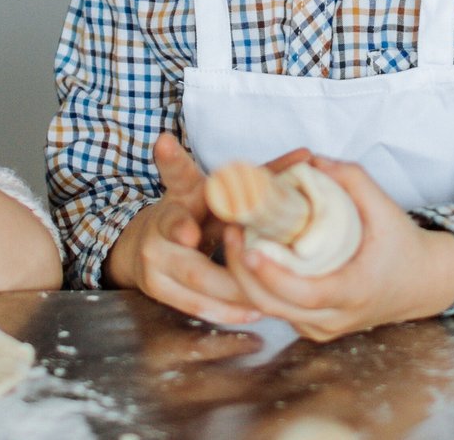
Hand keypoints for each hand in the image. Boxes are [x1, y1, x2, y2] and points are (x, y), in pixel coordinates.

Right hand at [106, 134, 261, 324]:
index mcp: (181, 191)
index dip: (170, 157)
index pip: (175, 171)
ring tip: (269, 296)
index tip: (165, 141)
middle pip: (183, 231)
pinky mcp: (154, 286)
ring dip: (234, 289)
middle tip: (245, 252)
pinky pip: (193, 304)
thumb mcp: (219, 191)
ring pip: (196, 277)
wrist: (147, 246)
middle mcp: (162, 219)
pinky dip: (225, 311)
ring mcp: (153, 255)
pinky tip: (252, 312)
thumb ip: (260, 176)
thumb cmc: (197, 213)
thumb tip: (307, 155)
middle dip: (218, 247)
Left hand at [223, 157, 453, 341]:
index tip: (250, 247)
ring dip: (245, 277)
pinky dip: (258, 285)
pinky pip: (277, 309)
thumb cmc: (403, 246)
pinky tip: (250, 254)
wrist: (423, 283)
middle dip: (242, 270)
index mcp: (354, 293)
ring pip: (270, 310)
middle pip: (273, 305)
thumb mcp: (386, 208)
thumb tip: (311, 161)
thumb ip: (352, 180)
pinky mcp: (313, 326)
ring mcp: (322, 327)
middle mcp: (335, 318)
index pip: (304, 293)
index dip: (272, 274)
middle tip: (231, 231)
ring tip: (235, 237)